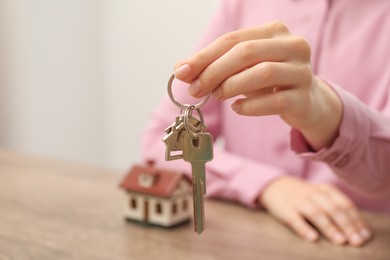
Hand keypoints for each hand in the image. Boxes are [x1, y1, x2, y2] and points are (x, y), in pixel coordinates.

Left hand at [174, 21, 341, 149]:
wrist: (305, 101)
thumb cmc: (268, 81)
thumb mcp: (241, 68)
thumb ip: (213, 65)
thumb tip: (179, 69)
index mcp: (275, 31)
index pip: (233, 39)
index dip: (204, 56)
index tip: (182, 72)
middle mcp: (293, 45)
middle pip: (246, 52)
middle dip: (214, 71)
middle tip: (196, 90)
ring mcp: (302, 71)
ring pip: (263, 73)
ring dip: (232, 86)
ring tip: (217, 95)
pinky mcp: (304, 97)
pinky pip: (275, 101)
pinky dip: (250, 106)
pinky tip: (237, 108)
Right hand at [259, 176, 371, 246]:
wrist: (275, 186)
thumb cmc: (304, 196)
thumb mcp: (322, 195)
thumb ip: (338, 208)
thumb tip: (359, 230)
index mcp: (325, 190)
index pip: (344, 204)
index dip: (356, 220)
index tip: (364, 236)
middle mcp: (313, 194)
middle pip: (333, 208)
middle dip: (346, 225)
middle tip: (355, 241)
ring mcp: (298, 201)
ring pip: (316, 213)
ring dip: (330, 227)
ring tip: (340, 241)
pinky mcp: (285, 210)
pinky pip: (295, 220)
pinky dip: (304, 229)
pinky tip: (313, 238)